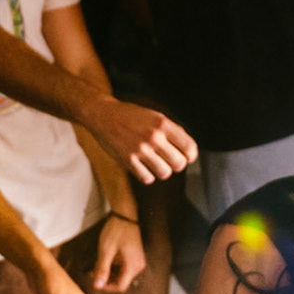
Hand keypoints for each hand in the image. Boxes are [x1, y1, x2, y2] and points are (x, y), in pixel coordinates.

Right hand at [80, 96, 197, 182]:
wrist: (103, 115)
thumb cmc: (130, 115)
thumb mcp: (155, 115)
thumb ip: (172, 130)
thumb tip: (188, 149)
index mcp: (163, 124)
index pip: (189, 147)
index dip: (191, 155)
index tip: (187, 157)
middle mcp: (153, 137)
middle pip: (179, 164)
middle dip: (177, 164)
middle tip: (171, 160)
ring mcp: (140, 150)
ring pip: (165, 173)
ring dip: (163, 170)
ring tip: (157, 163)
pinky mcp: (127, 160)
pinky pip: (147, 178)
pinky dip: (148, 175)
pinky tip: (144, 166)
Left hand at [92, 214, 146, 292]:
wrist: (124, 215)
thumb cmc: (116, 231)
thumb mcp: (106, 251)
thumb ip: (102, 269)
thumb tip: (98, 285)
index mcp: (133, 266)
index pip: (121, 286)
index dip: (107, 287)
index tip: (95, 281)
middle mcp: (138, 265)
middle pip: (121, 281)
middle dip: (106, 279)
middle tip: (92, 273)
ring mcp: (137, 260)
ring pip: (122, 274)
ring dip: (109, 273)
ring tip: (95, 266)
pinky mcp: (134, 256)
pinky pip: (123, 267)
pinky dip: (113, 266)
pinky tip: (104, 261)